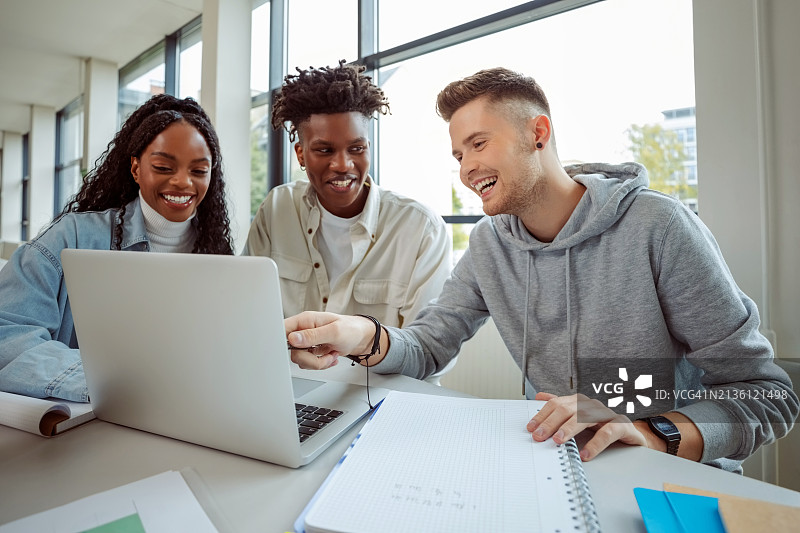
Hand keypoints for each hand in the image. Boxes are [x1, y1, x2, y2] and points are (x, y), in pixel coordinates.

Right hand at [284, 311, 376, 369]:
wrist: (361, 338)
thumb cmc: (351, 329)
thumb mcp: (334, 332)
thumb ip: (312, 335)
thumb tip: (293, 338)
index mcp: (305, 320)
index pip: (283, 329)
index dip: (282, 341)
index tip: (295, 350)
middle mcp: (303, 330)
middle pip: (291, 351)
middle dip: (309, 359)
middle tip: (324, 355)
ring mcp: (307, 341)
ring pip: (300, 359)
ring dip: (317, 362)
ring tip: (331, 355)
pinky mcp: (311, 351)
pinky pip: (308, 363)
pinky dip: (321, 364)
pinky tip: (331, 357)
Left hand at [527, 392, 646, 460]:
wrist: (631, 435)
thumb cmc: (601, 426)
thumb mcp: (578, 418)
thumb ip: (560, 408)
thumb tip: (538, 396)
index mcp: (579, 402)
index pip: (556, 404)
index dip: (542, 415)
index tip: (530, 428)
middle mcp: (592, 405)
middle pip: (567, 409)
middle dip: (551, 423)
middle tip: (539, 436)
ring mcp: (607, 414)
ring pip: (585, 417)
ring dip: (570, 429)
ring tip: (558, 441)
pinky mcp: (622, 426)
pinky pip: (608, 432)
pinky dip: (596, 443)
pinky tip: (585, 454)